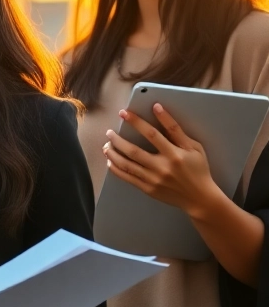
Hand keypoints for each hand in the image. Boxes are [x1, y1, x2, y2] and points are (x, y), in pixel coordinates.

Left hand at [103, 103, 222, 215]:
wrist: (200, 198)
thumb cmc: (198, 169)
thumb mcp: (194, 148)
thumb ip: (176, 130)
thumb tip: (158, 108)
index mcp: (174, 154)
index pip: (152, 134)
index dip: (136, 122)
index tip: (124, 113)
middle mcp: (162, 167)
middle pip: (133, 151)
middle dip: (117, 139)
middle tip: (109, 131)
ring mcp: (153, 179)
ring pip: (126, 165)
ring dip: (113, 153)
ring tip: (106, 144)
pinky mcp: (148, 189)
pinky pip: (127, 178)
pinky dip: (116, 168)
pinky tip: (110, 160)